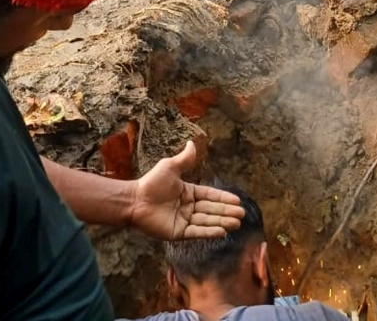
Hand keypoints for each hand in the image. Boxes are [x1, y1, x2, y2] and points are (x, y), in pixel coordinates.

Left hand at [129, 141, 244, 239]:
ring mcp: (184, 220)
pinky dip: (210, 232)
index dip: (223, 198)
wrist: (135, 200)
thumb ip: (184, 159)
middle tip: (242, 214)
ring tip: (236, 223)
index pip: (210, 196)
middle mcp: (188, 207)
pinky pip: (197, 232)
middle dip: (227, 212)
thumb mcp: (170, 167)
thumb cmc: (151, 183)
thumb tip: (192, 143)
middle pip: (211, 209)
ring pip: (207, 221)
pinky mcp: (178, 233)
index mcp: (188, 192)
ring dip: (222, 222)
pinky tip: (222, 231)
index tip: (237, 200)